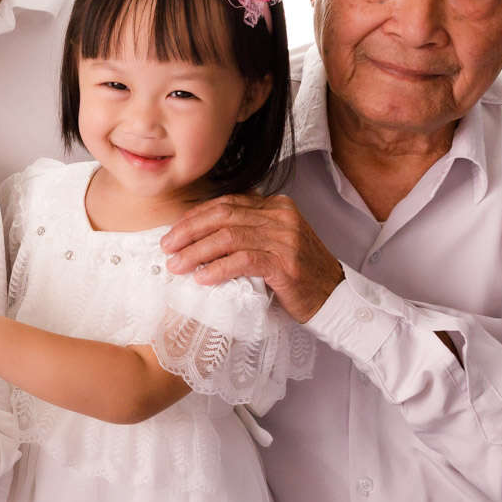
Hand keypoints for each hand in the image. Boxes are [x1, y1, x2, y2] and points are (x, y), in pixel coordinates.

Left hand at [158, 194, 343, 322]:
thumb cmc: (298, 275)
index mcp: (275, 206)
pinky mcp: (285, 262)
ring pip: (228, 237)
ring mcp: (284, 238)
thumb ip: (245, 233)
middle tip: (167, 247)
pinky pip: (243, 260)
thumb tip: (197, 238)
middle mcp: (280, 216)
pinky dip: (218, 269)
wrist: (334, 297)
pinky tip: (201, 279)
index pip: (226, 203)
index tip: (173, 232)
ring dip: (197, 252)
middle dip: (189, 231)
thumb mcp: (272, 243)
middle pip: (223, 215)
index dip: (195, 217)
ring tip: (177, 266)